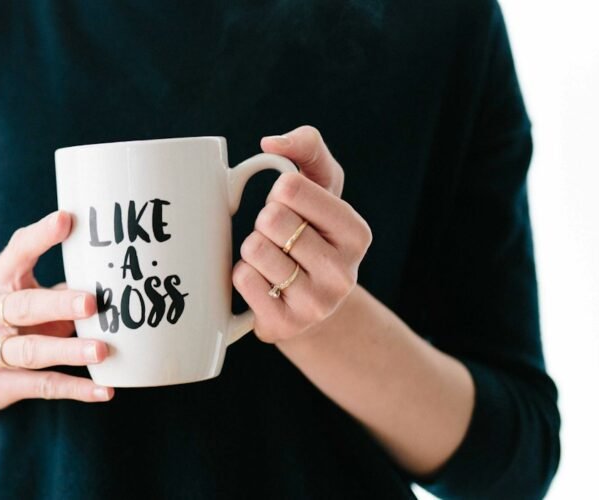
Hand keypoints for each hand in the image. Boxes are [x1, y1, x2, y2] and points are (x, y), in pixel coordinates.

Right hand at [0, 211, 114, 410]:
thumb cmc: (11, 324)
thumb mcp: (25, 295)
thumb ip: (59, 285)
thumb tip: (116, 272)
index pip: (16, 253)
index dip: (40, 237)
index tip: (67, 220)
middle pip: (22, 307)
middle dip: (58, 304)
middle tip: (92, 303)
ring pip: (31, 351)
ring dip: (68, 350)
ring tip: (102, 351)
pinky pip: (42, 386)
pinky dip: (75, 389)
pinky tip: (105, 390)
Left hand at [232, 125, 372, 342]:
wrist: (309, 304)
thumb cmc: (311, 232)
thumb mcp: (320, 185)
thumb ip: (307, 147)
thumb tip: (271, 143)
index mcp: (356, 233)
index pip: (290, 188)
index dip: (279, 192)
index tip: (290, 207)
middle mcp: (344, 272)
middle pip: (270, 219)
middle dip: (264, 222)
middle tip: (279, 237)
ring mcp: (316, 304)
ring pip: (254, 249)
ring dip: (252, 250)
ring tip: (271, 261)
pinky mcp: (285, 325)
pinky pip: (242, 280)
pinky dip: (242, 275)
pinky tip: (262, 283)